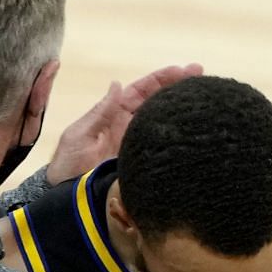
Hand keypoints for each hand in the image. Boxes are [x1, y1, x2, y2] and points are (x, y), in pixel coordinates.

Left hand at [48, 63, 202, 180]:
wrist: (67, 202)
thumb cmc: (66, 167)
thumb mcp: (79, 136)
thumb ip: (100, 113)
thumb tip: (117, 84)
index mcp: (114, 116)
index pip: (141, 91)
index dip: (161, 78)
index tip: (183, 69)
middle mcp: (129, 129)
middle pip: (158, 102)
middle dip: (179, 87)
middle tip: (202, 76)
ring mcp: (138, 147)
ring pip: (164, 122)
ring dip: (183, 109)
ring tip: (205, 97)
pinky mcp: (144, 166)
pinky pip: (163, 149)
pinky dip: (178, 139)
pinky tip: (196, 132)